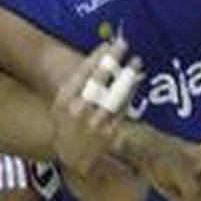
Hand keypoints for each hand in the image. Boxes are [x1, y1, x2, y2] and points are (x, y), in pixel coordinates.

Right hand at [52, 37, 142, 179]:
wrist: (73, 157)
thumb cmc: (69, 123)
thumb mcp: (64, 103)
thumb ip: (79, 83)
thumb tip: (102, 57)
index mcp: (64, 100)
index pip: (82, 72)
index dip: (97, 56)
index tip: (109, 43)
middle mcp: (78, 110)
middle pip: (98, 79)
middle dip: (112, 59)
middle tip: (123, 43)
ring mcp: (94, 122)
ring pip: (115, 94)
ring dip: (127, 75)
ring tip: (136, 61)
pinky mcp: (109, 132)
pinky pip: (123, 108)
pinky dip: (130, 93)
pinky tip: (136, 81)